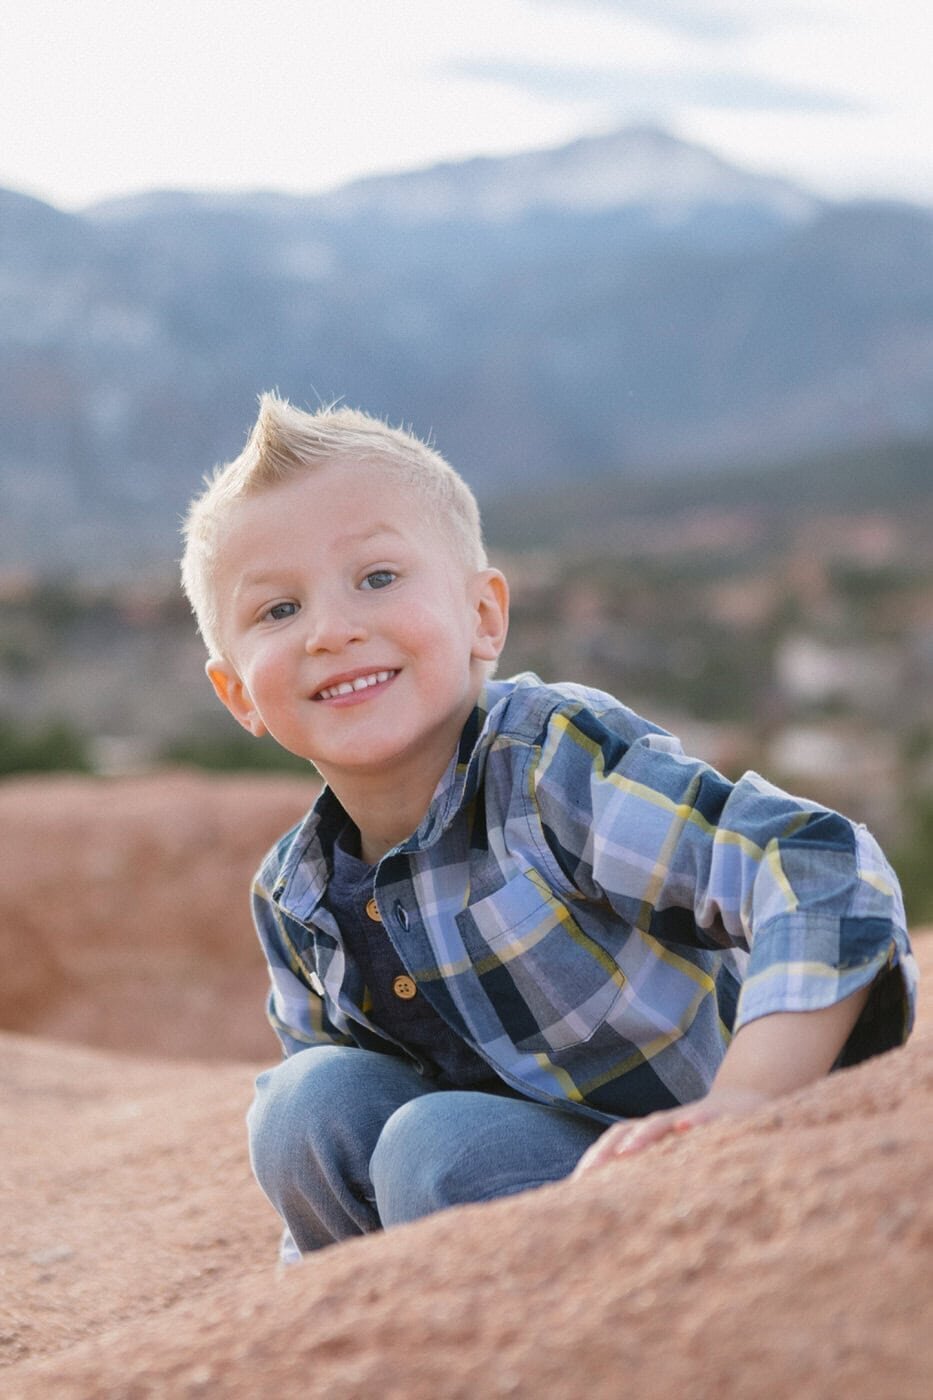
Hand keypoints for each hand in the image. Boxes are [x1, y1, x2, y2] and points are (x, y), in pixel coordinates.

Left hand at [571, 1086, 771, 1178]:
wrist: (748, 1103)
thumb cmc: (707, 1142)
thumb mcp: (680, 1159)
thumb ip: (655, 1177)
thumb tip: (627, 1216)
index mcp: (651, 1137)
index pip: (614, 1143)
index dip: (595, 1161)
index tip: (574, 1187)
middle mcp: (663, 1125)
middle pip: (626, 1131)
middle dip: (606, 1151)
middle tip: (588, 1175)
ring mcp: (688, 1117)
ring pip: (659, 1123)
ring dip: (642, 1135)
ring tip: (626, 1151)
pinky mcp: (718, 1115)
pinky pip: (704, 1118)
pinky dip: (694, 1121)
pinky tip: (686, 1128)